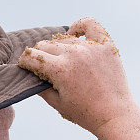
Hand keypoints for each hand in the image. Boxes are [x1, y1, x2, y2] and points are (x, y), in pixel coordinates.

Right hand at [16, 17, 136, 136]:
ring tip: (64, 62)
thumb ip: (40, 86)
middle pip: (44, 45)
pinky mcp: (106, 46)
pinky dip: (79, 26)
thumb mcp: (57, 103)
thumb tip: (29, 73)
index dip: (24, 62)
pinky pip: (90, 24)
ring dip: (59, 49)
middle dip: (40, 56)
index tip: (26, 67)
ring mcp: (91, 48)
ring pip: (63, 38)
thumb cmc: (85, 113)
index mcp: (60, 70)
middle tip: (46, 68)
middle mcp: (74, 54)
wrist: (115, 115)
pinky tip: (74, 34)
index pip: (30, 56)